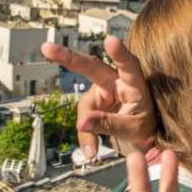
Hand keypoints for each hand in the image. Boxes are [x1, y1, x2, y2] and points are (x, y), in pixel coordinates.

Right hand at [41, 36, 157, 157]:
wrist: (143, 136)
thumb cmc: (145, 126)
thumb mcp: (133, 129)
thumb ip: (109, 124)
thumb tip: (81, 124)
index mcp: (134, 83)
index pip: (128, 65)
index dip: (119, 53)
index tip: (110, 40)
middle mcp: (115, 82)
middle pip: (91, 67)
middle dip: (68, 57)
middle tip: (47, 48)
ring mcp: (102, 91)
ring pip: (85, 105)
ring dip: (86, 127)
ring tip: (93, 150)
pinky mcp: (94, 103)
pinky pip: (84, 119)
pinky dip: (86, 136)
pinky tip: (91, 151)